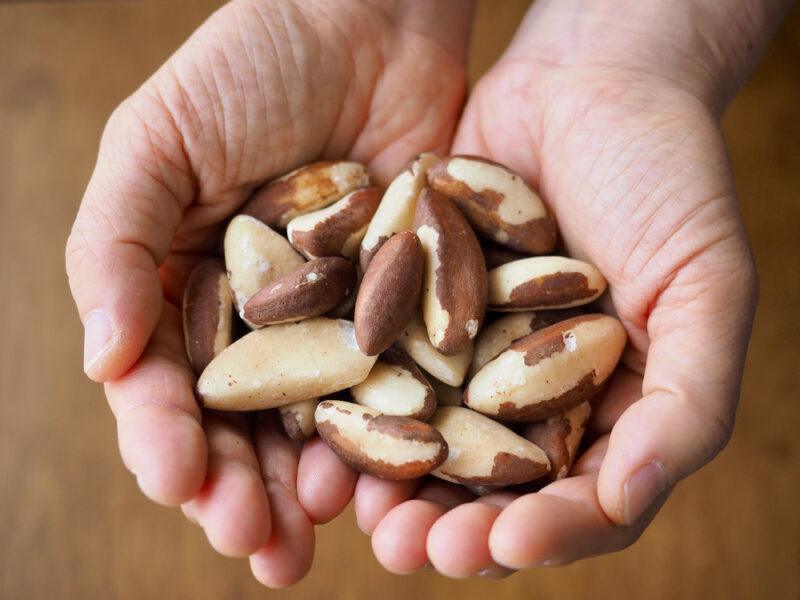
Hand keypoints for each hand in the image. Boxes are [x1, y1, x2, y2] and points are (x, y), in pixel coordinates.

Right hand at [65, 0, 473, 586]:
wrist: (368, 21)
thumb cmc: (250, 67)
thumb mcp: (158, 144)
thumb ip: (116, 246)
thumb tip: (100, 360)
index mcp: (190, 295)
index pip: (168, 390)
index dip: (169, 442)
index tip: (182, 483)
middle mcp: (264, 324)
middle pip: (247, 429)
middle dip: (245, 492)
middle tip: (256, 547)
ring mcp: (342, 324)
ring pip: (323, 427)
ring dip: (315, 487)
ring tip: (312, 536)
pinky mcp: (410, 312)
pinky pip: (401, 386)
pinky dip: (393, 436)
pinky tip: (389, 480)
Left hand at [359, 0, 777, 576]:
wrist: (590, 85)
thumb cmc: (668, 182)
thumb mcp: (705, 289)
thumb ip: (685, 401)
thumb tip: (630, 500)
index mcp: (606, 408)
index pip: (578, 496)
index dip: (547, 530)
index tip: (506, 542)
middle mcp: (529, 393)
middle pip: (490, 484)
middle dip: (452, 525)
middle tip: (412, 550)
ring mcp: (465, 354)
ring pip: (424, 437)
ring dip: (392, 482)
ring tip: (363, 514)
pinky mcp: (412, 307)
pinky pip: (380, 362)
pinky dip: (354, 398)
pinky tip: (323, 427)